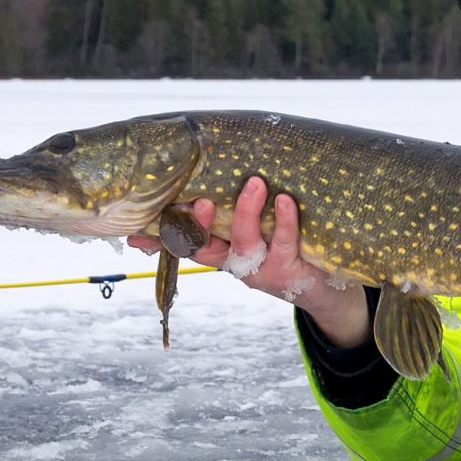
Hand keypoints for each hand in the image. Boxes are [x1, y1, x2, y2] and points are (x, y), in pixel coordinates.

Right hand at [128, 178, 370, 344]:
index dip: (159, 238)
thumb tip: (211, 172)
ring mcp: (261, 269)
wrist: (325, 288)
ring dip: (247, 212)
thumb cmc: (285, 247)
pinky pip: (284, 242)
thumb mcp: (255, 231)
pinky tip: (286, 201)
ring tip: (254, 183)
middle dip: (198, 224)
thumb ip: (232, 210)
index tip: (135, 232)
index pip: (182, 243)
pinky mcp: (289, 271)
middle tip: (198, 200)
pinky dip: (285, 220)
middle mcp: (235, 263)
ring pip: (245, 242)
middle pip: (206, 245)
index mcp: (221, 251)